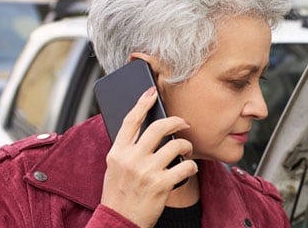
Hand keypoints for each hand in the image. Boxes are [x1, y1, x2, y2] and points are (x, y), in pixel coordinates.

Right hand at [100, 86, 197, 227]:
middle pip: (159, 127)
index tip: (152, 92)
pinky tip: (189, 170)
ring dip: (187, 146)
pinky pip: (186, 167)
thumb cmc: (119, 195)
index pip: (130, 120)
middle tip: (185, 124)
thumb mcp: (115, 168)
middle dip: (177, 121)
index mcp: (117, 152)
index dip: (143, 103)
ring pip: (177, 145)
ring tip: (186, 151)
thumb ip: (128, 150)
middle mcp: (131, 159)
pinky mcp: (161, 185)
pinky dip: (192, 167)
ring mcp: (146, 172)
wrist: (119, 222)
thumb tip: (147, 130)